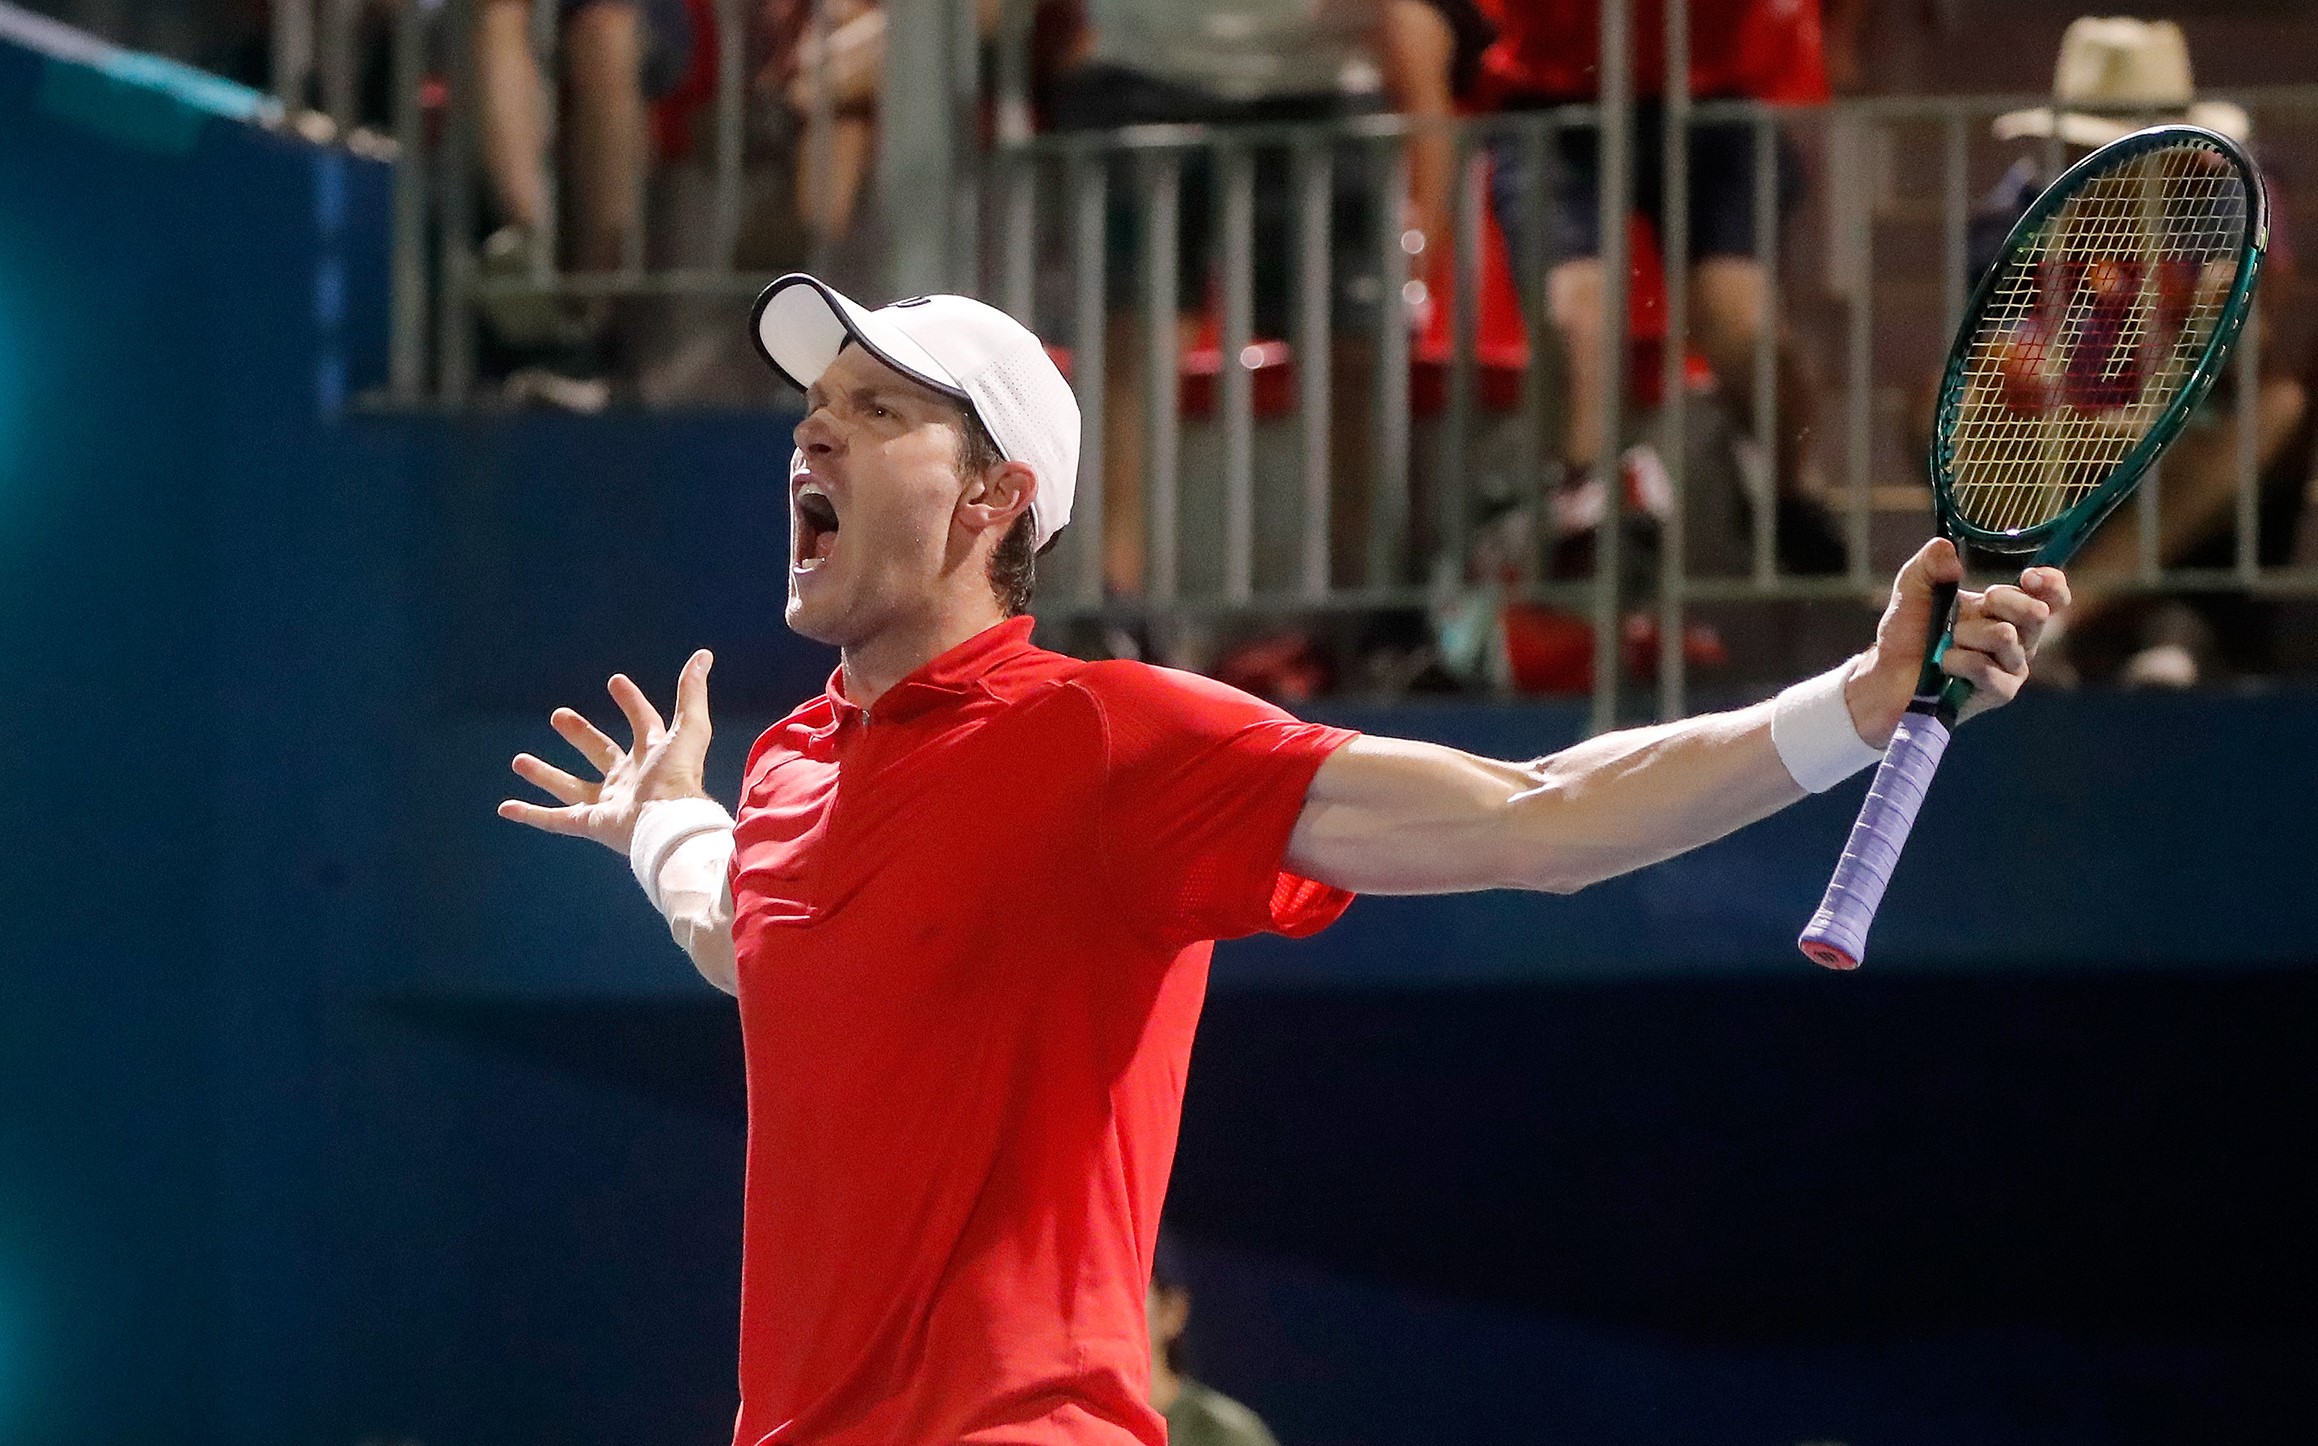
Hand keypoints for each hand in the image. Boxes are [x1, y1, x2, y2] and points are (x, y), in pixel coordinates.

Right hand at [497, 650, 715, 853]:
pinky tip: (506, 807)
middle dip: (579, 734)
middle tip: (557, 715)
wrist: (668, 822)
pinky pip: (554, 820)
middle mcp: (630, 779)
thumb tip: (704, 655)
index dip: (632, 702)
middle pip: (600, 753)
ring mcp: (608, 803)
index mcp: (653, 756)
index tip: (616, 681)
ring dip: (545, 774)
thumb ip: (692, 693)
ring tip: (518, 760)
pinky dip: (530, 815)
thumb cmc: (679, 776)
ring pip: (571, 787)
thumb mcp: (688, 728)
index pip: (643, 723)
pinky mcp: (590, 824)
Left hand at [1845, 539, 2071, 745]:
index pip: (2052, 596)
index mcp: (2007, 609)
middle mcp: (2018, 637)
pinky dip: (1958, 661)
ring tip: (1947, 642)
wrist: (1888, 672)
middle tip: (1978, 603)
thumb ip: (1930, 562)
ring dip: (1967, 634)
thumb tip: (1948, 548)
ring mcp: (2011, 666)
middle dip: (2004, 602)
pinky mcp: (1999, 691)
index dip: (2051, 584)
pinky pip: (1986, 667)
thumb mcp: (1914, 586)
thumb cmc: (1908, 631)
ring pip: (2006, 637)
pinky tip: (1945, 664)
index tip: (2030, 577)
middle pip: (2038, 613)